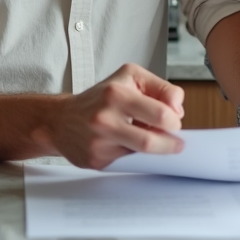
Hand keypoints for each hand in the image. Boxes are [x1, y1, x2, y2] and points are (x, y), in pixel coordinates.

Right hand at [46, 63, 184, 169]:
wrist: (61, 119)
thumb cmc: (101, 96)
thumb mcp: (131, 76)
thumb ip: (161, 88)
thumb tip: (178, 110)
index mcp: (116, 93)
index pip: (161, 114)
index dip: (175, 121)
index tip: (174, 121)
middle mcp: (105, 118)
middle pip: (151, 140)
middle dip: (170, 142)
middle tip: (174, 139)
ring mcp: (99, 142)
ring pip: (141, 155)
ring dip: (156, 151)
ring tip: (157, 142)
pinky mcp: (96, 160)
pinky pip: (128, 163)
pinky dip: (137, 157)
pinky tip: (134, 148)